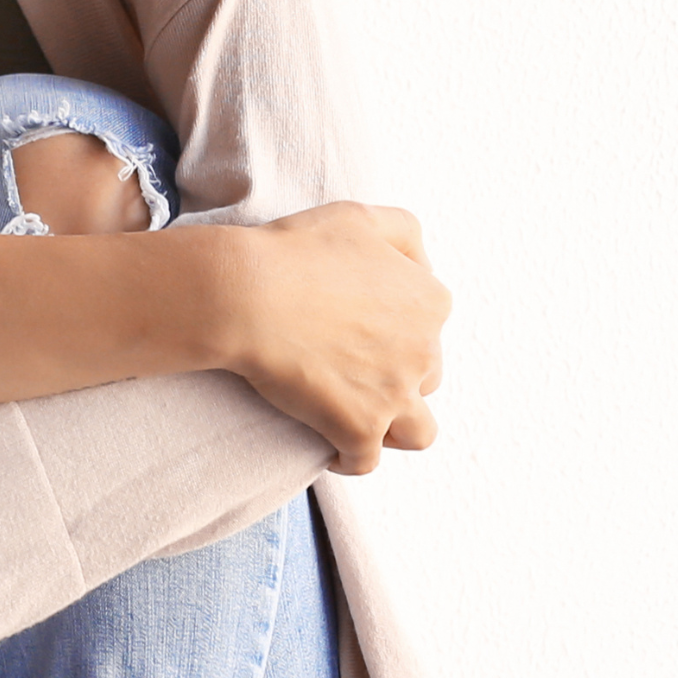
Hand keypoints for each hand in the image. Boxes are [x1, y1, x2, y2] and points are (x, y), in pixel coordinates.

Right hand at [213, 203, 447, 473]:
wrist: (246, 294)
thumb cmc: (296, 251)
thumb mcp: (361, 217)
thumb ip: (406, 235)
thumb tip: (424, 269)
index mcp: (429, 301)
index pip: (430, 328)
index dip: (397, 331)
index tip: (362, 332)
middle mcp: (424, 352)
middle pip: (425, 378)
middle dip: (397, 377)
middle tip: (352, 370)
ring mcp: (395, 395)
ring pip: (418, 431)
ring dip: (393, 426)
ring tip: (360, 417)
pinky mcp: (360, 428)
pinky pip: (365, 460)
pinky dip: (350, 457)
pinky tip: (330, 447)